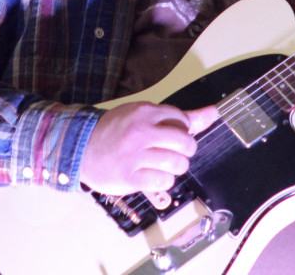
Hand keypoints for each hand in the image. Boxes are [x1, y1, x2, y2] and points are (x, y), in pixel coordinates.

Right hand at [80, 102, 219, 195]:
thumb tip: (214, 112)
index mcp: (145, 112)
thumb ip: (181, 117)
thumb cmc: (117, 131)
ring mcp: (134, 155)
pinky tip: (153, 175)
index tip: (170, 135)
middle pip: (186, 143)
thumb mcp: (144, 115)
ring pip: (177, 163)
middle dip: (185, 150)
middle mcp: (140, 132)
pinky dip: (164, 181)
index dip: (183, 130)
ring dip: (176, 167)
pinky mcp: (129, 177)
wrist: (80, 148)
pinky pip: (163, 181)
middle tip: (174, 152)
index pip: (183, 121)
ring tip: (164, 165)